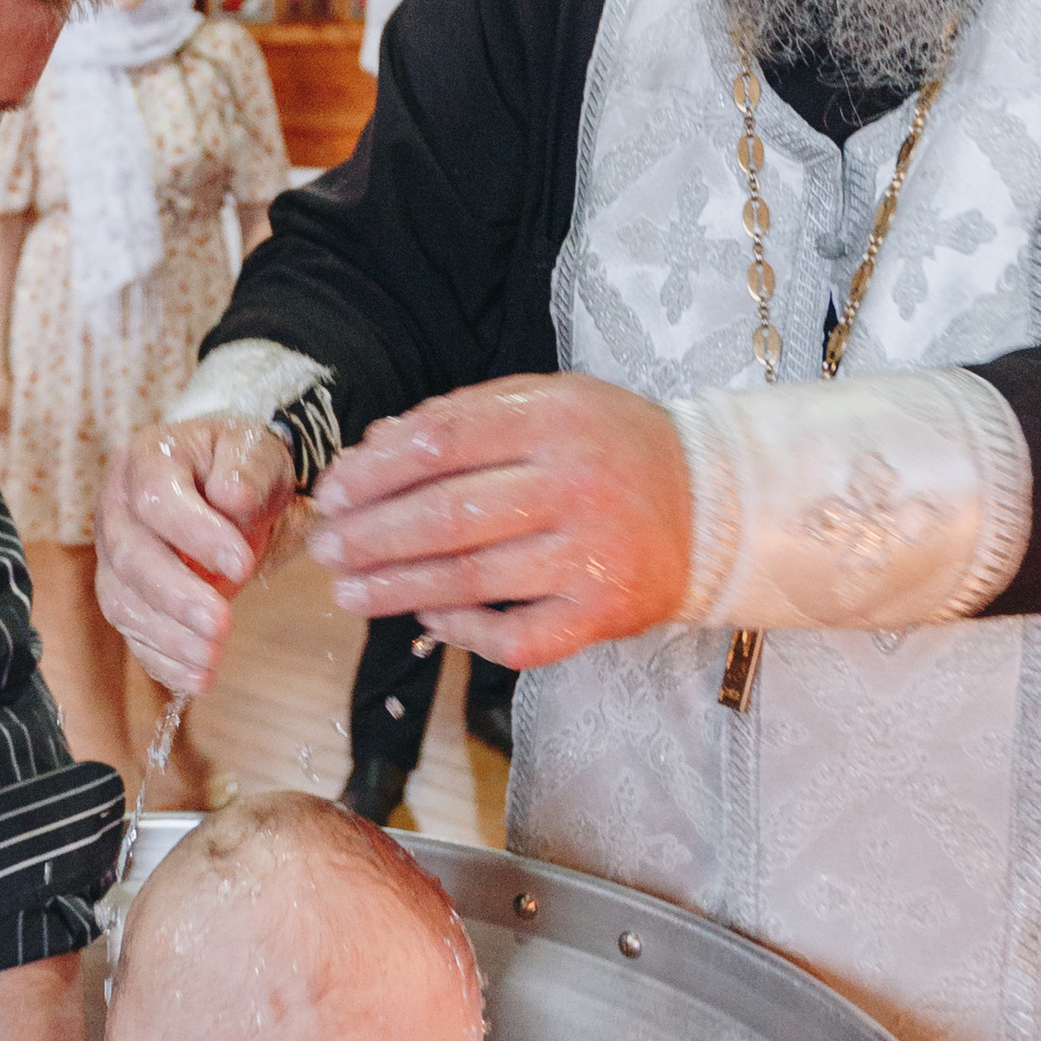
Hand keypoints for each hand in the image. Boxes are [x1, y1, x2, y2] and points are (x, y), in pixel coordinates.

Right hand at [94, 418, 295, 692]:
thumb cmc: (239, 466)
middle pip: (131, 556)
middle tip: (223, 624)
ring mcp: (113, 553)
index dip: (195, 534)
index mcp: (148, 460)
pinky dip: (162, 659)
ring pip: (123, 600)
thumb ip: (248, 469)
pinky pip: (131, 630)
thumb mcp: (257, 451)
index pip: (156, 498)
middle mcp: (117, 506)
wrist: (227, 485)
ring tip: (213, 658)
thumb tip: (231, 497)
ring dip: (168, 636)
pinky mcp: (123, 592)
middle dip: (177, 596)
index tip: (243, 564)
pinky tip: (198, 677)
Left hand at [308, 376, 694, 665]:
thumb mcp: (549, 404)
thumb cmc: (614, 449)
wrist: (714, 504)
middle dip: (372, 537)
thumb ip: (466, 418)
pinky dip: (462, 631)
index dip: (376, 471)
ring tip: (349, 592)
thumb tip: (374, 447)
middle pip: (448, 515)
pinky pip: (514, 636)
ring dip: (396, 589)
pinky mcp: (603, 613)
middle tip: (325, 551)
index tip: (334, 492)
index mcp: (555, 419)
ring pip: (471, 579)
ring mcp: (591, 554)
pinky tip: (426, 618)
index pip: (442, 441)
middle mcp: (575, 484)